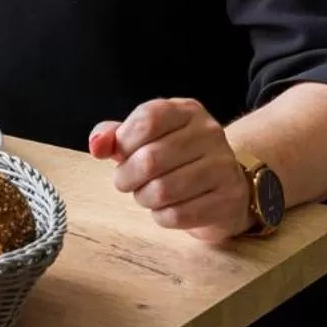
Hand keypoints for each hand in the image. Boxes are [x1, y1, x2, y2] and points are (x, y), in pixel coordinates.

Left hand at [89, 98, 249, 242]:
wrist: (226, 184)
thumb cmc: (175, 158)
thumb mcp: (144, 137)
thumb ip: (114, 136)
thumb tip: (97, 146)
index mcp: (187, 111)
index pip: (147, 119)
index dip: (123, 142)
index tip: (121, 154)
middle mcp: (210, 134)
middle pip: (150, 159)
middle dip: (126, 177)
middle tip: (127, 181)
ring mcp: (223, 166)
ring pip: (162, 191)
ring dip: (143, 198)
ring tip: (146, 194)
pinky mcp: (228, 199)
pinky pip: (177, 215)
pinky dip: (161, 216)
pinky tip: (168, 208)